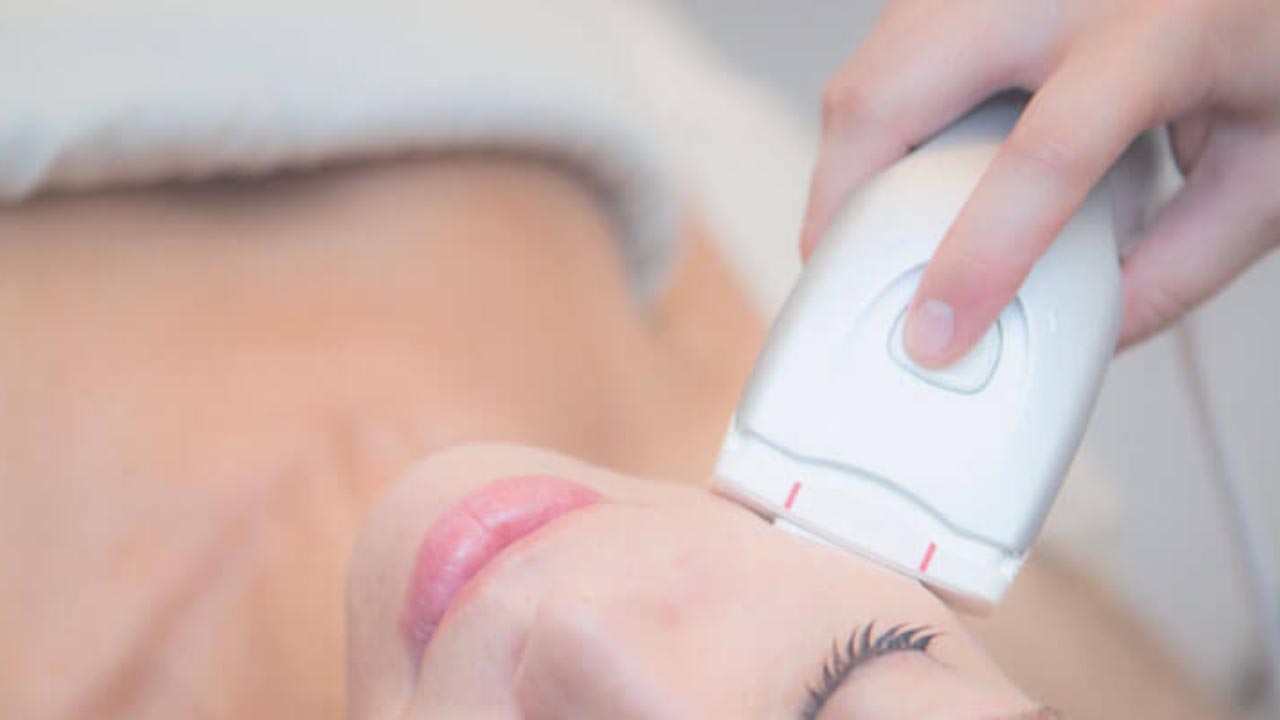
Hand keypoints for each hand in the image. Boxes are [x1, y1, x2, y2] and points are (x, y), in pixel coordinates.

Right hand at [803, 0, 1279, 366]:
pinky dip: (875, 116)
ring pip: (871, 63)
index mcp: (1158, 29)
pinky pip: (888, 45)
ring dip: (849, 157)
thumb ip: (1183, 262)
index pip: (1042, 156)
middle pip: (894, 90)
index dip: (977, 258)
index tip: (937, 332)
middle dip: (842, 200)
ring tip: (866, 231)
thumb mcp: (1268, 166)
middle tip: (839, 276)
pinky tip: (900, 161)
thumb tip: (1085, 334)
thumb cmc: (1276, 32)